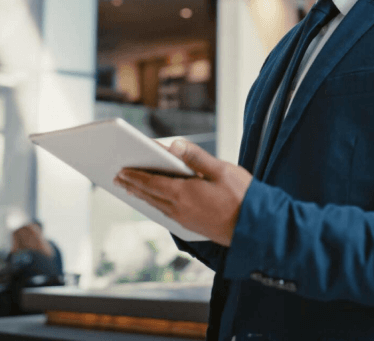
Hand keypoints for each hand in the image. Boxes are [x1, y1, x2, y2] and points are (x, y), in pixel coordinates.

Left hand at [113, 139, 251, 246]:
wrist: (256, 228)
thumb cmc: (242, 196)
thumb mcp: (221, 170)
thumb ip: (196, 157)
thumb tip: (175, 144)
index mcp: (184, 193)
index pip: (152, 182)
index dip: (135, 175)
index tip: (121, 170)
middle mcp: (179, 209)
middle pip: (150, 195)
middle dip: (133, 185)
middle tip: (118, 178)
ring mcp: (185, 220)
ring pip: (157, 206)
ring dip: (142, 196)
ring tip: (131, 189)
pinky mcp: (192, 226)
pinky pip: (166, 214)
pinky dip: (156, 205)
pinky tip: (156, 203)